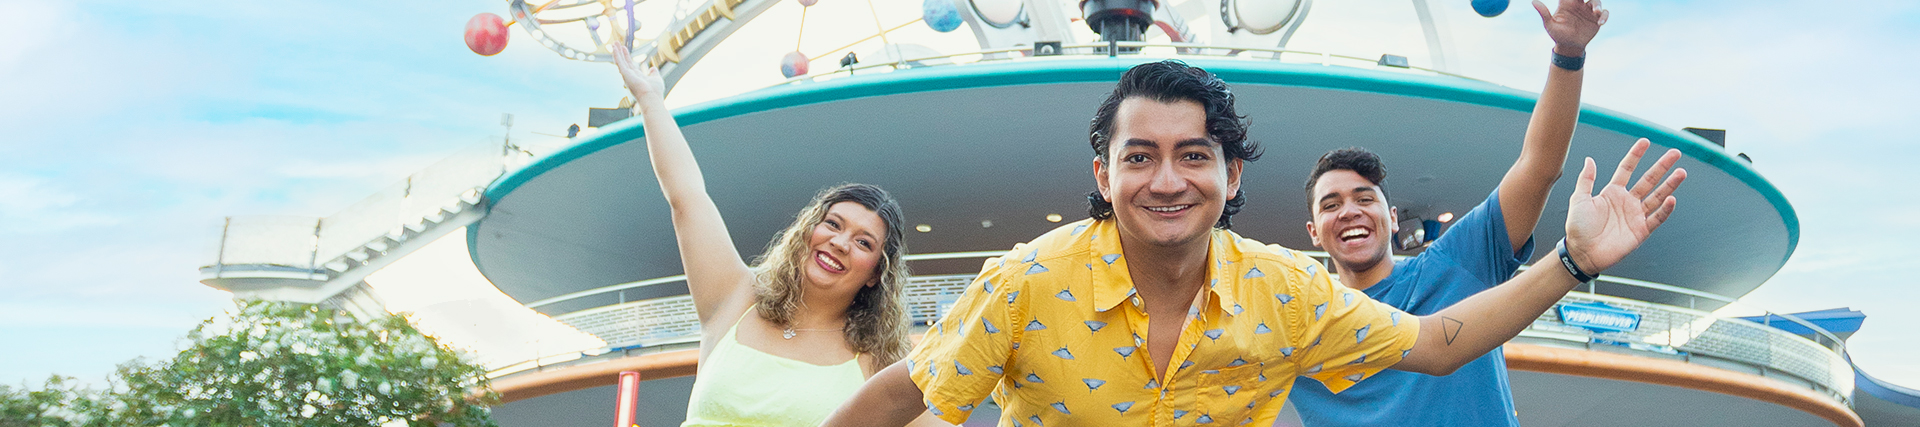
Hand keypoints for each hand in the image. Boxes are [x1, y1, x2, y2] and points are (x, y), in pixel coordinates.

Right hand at [609, 37, 665, 103]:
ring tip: (614, 43)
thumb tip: (653, 68)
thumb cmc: (655, 92)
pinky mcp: (625, 74)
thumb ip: (654, 73)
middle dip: (620, 52)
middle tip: (616, 43)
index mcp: (637, 77)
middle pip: (624, 61)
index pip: (630, 65)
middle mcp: (630, 76)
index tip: (624, 48)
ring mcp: (627, 75)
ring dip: (616, 52)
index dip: (626, 56)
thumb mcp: (656, 79)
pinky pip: (620, 62)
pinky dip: (617, 55)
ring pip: (620, 61)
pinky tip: (614, 48)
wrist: (651, 98)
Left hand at [1532, 0, 1607, 56]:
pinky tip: (1600, 23)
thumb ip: (1544, 12)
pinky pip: (1604, 13)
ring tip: (1595, 11)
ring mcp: (1588, 11)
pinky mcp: (1596, 19)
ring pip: (1596, 1)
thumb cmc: (1558, 35)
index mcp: (1567, 3)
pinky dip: (1604, 16)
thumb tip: (1533, 1)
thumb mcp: (1550, 25)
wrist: (1569, 47)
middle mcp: (1579, 5)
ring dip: (1597, 5)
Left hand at [1564, 138, 1686, 271]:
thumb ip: (1586, 180)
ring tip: (1681, 172)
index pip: (1627, 169)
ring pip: (1657, 196)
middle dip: (1662, 166)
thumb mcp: (1578, 200)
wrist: (1581, 253)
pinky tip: (1672, 199)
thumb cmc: (1577, 227)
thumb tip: (1590, 159)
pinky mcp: (1641, 230)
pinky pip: (1656, 218)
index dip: (1635, 155)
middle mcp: (1627, 201)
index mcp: (1612, 192)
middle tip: (1675, 153)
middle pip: (1648, 180)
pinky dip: (1665, 210)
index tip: (1645, 141)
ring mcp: (1635, 215)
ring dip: (1669, 185)